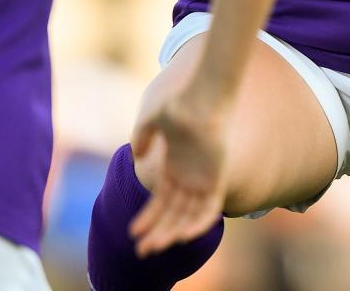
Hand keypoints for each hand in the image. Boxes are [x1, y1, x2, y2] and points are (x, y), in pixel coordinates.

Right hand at [128, 88, 227, 257]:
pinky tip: (182, 236)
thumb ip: (142, 135)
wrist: (204, 97)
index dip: (147, 218)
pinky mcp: (216, 180)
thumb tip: (137, 155)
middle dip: (157, 233)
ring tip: (156, 247)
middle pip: (172, 215)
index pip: (160, 202)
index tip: (133, 232)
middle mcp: (188, 178)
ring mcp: (203, 180)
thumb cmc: (179, 105)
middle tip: (142, 251)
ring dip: (172, 233)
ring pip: (187, 217)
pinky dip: (197, 224)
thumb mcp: (154, 120)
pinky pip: (208, 210)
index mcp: (174, 168)